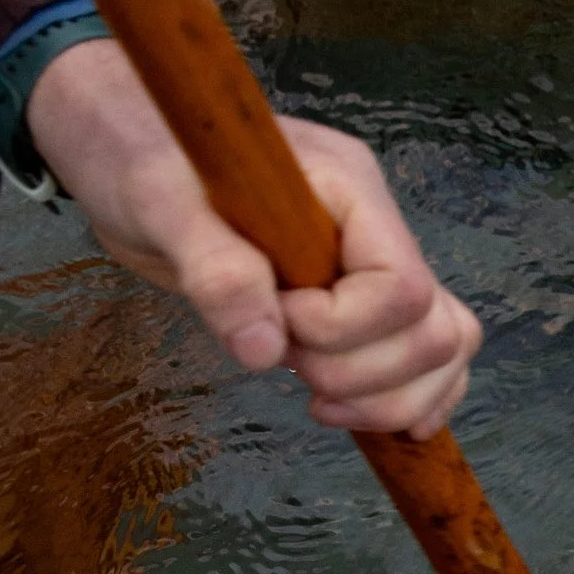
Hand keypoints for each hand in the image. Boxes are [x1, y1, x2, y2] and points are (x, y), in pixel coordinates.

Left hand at [24, 38, 480, 439]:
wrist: (130, 156)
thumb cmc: (142, 160)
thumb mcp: (161, 206)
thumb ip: (217, 270)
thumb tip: (264, 350)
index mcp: (348, 188)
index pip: (401, 286)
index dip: (342, 328)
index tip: (276, 320)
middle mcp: (377, 227)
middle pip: (433, 329)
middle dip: (362, 374)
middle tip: (286, 362)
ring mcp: (373, 266)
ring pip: (443, 348)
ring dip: (386, 398)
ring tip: (314, 399)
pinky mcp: (359, 303)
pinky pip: (424, 356)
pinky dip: (405, 399)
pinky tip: (359, 417)